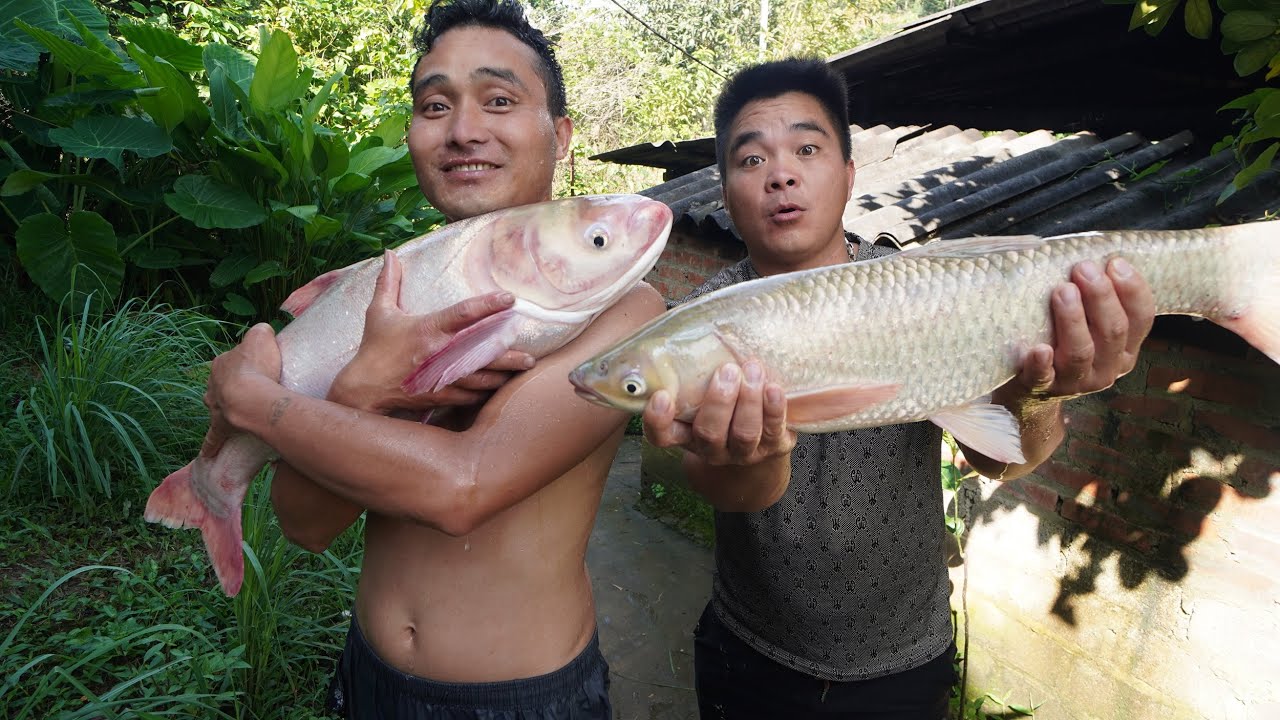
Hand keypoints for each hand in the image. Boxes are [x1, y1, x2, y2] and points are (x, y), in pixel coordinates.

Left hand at [201, 322, 281, 457]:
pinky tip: (207, 454)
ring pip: (216, 406)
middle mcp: (213, 384)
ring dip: (223, 408)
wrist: (249, 397)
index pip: (232, 360)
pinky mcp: (220, 426)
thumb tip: (262, 331)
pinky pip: (213, 437)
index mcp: (221, 363)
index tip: (259, 368)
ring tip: (236, 412)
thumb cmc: (257, 366)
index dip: (246, 364)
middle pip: (222, 383)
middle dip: (231, 386)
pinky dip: (210, 445)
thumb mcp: (262, 337)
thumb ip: (260, 331)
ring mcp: (215, 406)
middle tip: (250, 389)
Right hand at [328, 251, 534, 413]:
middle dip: (509, 355)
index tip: (509, 299)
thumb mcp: (379, 313)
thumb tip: (389, 254)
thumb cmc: (374, 348)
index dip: (488, 305)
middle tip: (530, 355)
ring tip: (521, 369)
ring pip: (481, 378)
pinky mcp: (440, 395)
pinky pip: (469, 396)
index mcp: (429, 329)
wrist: (363, 388)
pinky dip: (484, 392)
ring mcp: (441, 377)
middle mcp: (439, 353)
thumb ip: (389, 283)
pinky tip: (497, 386)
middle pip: (482, 353)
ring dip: (502, 375)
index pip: (464, 313)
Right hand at [642, 360, 795, 465]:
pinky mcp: (772, 447)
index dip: (658, 420)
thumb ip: (693, 367)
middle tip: (727, 370)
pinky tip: (773, 388)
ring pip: (743, 433)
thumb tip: (691, 322)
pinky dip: (774, 408)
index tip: (662, 395)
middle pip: (709, 433)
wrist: (761, 433)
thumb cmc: (725, 399)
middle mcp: (710, 447)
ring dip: (749, 400)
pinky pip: (773, 430)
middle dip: (719, 401)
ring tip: (753, 369)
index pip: (662, 435)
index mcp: (685, 433)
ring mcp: (742, 452)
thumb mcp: (703, 387)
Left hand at [995, 258, 1155, 406]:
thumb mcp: (1089, 323)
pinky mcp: (1041, 388)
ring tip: (1062, 291)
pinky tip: (1038, 349)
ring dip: (1073, 319)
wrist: (1031, 390)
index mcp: (1125, 347)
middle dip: (1101, 296)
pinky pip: (1043, 378)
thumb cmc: (1062, 340)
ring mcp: (1075, 381)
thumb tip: (1093, 253)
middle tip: (1083, 268)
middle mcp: (1107, 367)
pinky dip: (1041, 363)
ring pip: (1081, 352)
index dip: (1132, 290)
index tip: (1115, 262)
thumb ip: (1096, 297)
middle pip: (1113, 331)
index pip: (1142, 318)